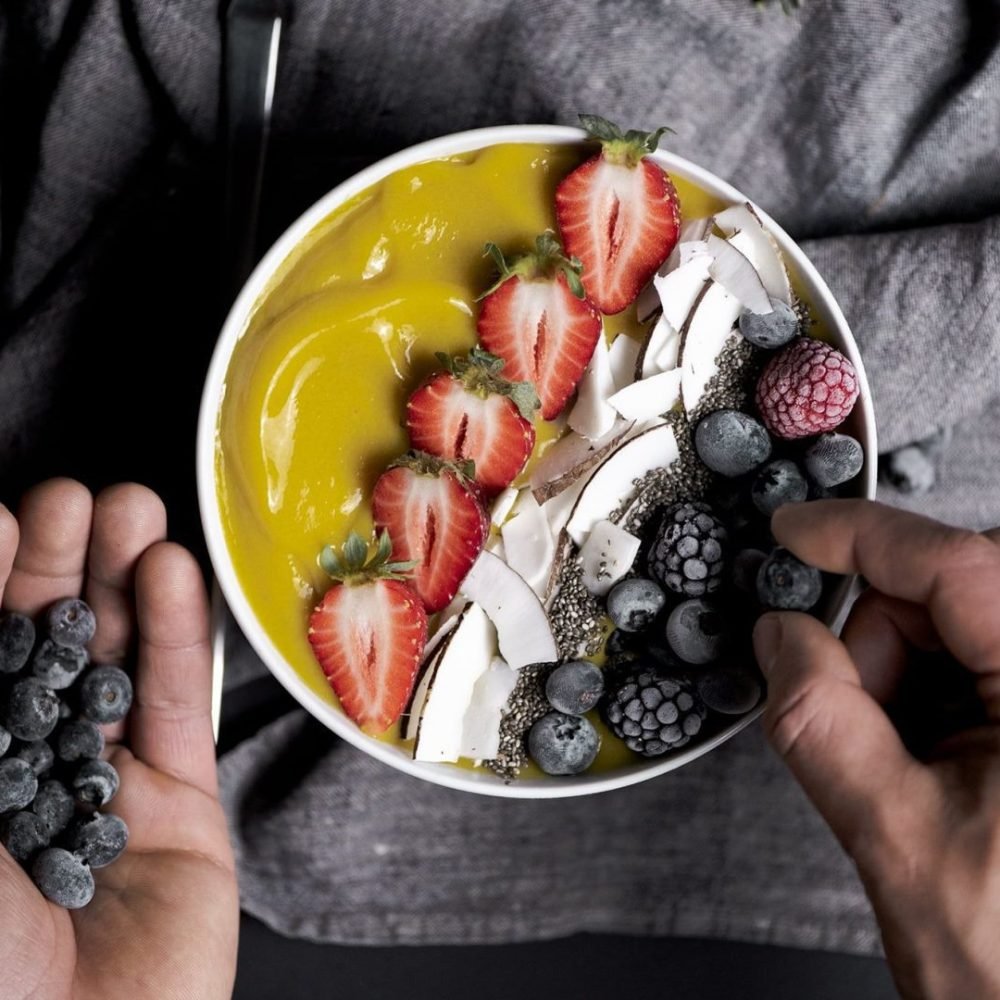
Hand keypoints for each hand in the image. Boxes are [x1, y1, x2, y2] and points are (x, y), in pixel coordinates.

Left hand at [0, 480, 237, 999]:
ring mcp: (107, 784)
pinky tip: (173, 576)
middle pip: (47, 645)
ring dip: (124, 582)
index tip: (2, 517)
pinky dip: (176, 637)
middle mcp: (29, 769)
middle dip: (59, 565)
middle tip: (76, 498)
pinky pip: (176, 708)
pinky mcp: (180, 806)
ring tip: (134, 510)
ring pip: (117, 663)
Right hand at [753, 499, 999, 999]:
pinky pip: (975, 661)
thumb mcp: (894, 839)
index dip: (860, 536)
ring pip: (959, 625)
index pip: (954, 565)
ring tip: (911, 767)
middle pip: (951, 592)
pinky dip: (929, 693)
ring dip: (905, 677)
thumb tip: (778, 635)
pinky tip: (934, 759)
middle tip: (868, 722)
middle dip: (884, 642)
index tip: (791, 533)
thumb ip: (820, 721)